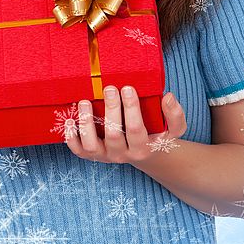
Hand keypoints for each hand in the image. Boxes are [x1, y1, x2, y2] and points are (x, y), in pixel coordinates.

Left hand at [64, 85, 186, 163]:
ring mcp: (105, 156)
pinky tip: (69, 121)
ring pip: (91, 145)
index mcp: (142, 148)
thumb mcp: (173, 128)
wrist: (143, 153)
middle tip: (108, 88)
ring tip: (85, 102)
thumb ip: (175, 114)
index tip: (127, 88)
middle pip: (114, 135)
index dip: (131, 108)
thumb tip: (168, 96)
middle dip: (111, 110)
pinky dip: (71, 138)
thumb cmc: (157, 134)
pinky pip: (78, 151)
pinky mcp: (92, 155)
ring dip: (86, 123)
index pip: (136, 129)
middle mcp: (122, 154)